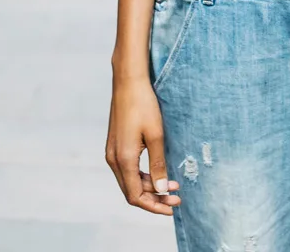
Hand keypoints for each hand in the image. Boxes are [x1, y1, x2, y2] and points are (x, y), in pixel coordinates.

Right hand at [106, 75, 180, 214]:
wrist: (128, 82)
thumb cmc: (143, 105)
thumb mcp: (156, 135)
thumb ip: (158, 165)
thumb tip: (163, 190)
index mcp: (123, 160)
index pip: (136, 196)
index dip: (154, 206)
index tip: (173, 206)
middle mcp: (114, 159)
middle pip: (132, 192)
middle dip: (155, 199)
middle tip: (177, 198)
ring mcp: (113, 153)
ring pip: (130, 182)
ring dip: (150, 187)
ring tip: (173, 185)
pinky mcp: (116, 146)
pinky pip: (128, 170)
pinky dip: (143, 177)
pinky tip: (158, 174)